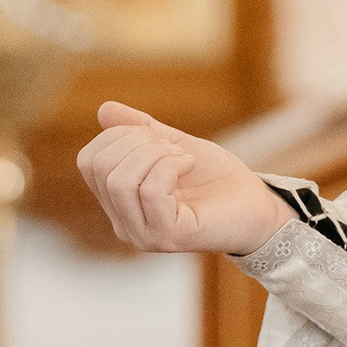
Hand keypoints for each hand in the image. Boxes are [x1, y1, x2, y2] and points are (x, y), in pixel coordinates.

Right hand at [76, 101, 291, 254]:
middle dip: (138, 142)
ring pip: (120, 180)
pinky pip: (151, 190)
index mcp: (119, 203)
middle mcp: (124, 224)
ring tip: (182, 157)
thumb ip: (140, 129)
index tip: (155, 136)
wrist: (257, 205)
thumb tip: (104, 108)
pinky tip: (189, 165)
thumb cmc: (217, 178)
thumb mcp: (173, 144)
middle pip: (101, 167)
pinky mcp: (168, 237)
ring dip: (155, 154)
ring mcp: (144, 234)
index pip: (88, 160)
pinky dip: (171, 165)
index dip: (118, 135)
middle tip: (172, 147)